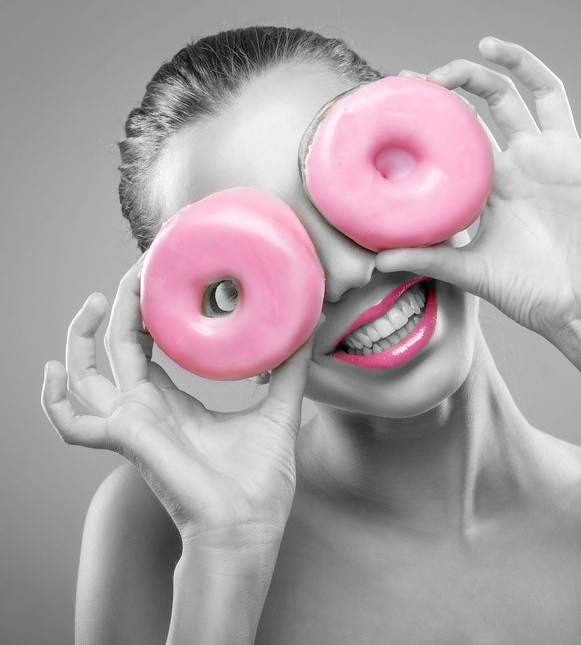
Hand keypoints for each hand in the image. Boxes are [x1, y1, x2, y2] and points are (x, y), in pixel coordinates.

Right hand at [41, 257, 318, 551]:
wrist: (247, 531)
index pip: (148, 348)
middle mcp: (148, 409)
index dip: (147, 312)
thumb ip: (290, 369)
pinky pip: (72, 424)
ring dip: (82, 336)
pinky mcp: (128, 438)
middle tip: (139, 268)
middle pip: (116, 348)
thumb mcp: (279, 410)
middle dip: (120, 307)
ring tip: (97, 298)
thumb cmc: (258, 483)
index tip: (161, 275)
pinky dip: (54, 400)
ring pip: (86, 374)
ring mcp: (133, 424)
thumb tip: (307, 327)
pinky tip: (55, 369)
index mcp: (175, 404)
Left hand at [379, 38, 580, 345]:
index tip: (403, 90)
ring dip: (517, 63)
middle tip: (430, 75)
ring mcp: (559, 157)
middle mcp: (524, 162)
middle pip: (493, 103)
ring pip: (540, 93)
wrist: (578, 310)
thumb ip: (429, 258)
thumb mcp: (471, 271)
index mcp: (493, 183)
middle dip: (462, 81)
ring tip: (486, 43)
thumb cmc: (528, 291)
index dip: (436, 110)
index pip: (461, 133)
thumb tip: (378, 261)